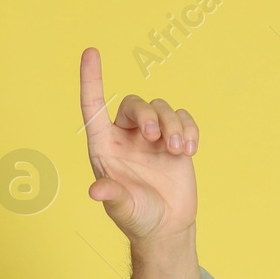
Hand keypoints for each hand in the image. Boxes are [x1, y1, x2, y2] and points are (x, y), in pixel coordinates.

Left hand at [78, 47, 198, 243]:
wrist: (166, 226)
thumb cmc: (136, 218)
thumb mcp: (122, 209)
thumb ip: (111, 196)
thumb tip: (95, 190)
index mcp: (103, 147)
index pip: (93, 107)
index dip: (91, 79)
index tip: (90, 52)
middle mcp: (125, 137)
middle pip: (135, 104)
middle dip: (149, 114)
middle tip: (157, 138)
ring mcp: (151, 137)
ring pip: (162, 108)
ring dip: (173, 126)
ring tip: (178, 152)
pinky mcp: (175, 139)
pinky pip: (182, 118)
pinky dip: (189, 129)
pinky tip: (189, 151)